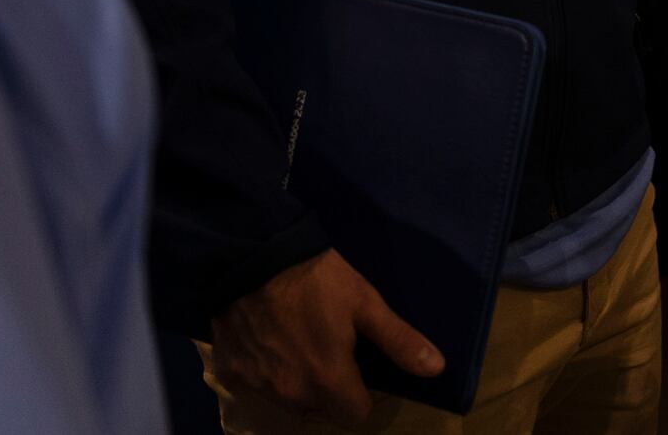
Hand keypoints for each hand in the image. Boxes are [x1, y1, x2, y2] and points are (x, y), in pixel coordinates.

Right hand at [210, 249, 441, 425]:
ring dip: (294, 379)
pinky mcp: (230, 372)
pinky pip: (254, 382)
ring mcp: (258, 386)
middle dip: (327, 385)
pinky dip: (262, 367)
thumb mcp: (364, 301)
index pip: (355, 415)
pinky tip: (265, 337)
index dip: (361, 394)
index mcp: (329, 380)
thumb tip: (437, 369)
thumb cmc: (314, 276)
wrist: (251, 252)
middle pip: (320, 407)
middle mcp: (292, 395)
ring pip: (287, 398)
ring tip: (295, 337)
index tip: (357, 367)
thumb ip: (398, 340)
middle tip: (324, 343)